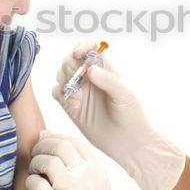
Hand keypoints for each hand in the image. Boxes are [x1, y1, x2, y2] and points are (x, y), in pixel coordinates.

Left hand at [25, 131, 117, 189]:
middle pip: (60, 146)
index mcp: (98, 172)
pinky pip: (35, 183)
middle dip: (42, 146)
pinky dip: (29, 183)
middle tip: (35, 154)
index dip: (56, 137)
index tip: (45, 141)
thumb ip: (79, 166)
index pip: (75, 142)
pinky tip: (33, 189)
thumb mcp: (96, 188)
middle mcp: (87, 178)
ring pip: (46, 161)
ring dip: (35, 164)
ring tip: (35, 172)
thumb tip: (50, 136)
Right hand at [52, 42, 184, 189]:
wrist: (128, 143)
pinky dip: (58, 91)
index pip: (89, 50)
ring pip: (61, 74)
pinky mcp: (71, 107)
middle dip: (70, 63)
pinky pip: (56, 92)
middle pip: (70, 59)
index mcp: (105, 70)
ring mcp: (80, 92)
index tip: (79, 52)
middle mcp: (90, 78)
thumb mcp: (125, 95)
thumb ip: (109, 80)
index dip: (81, 46)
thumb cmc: (132, 116)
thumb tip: (90, 69)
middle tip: (77, 76)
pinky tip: (69, 99)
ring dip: (64, 77)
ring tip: (76, 91)